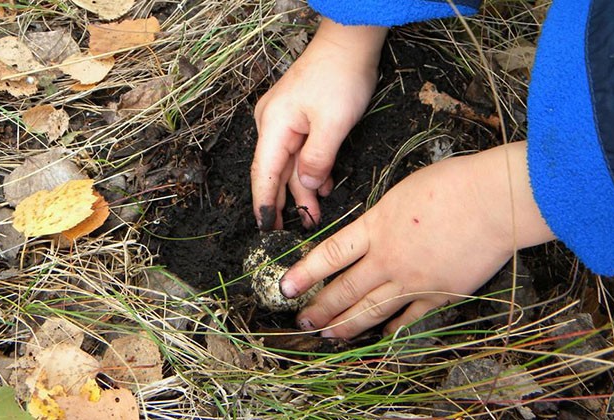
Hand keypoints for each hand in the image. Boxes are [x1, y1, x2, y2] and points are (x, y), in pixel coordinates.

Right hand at [251, 19, 387, 229]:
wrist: (349, 43)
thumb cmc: (340, 78)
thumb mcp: (334, 124)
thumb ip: (318, 159)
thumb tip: (308, 187)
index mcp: (274, 126)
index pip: (264, 174)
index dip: (264, 204)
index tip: (266, 229)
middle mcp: (272, 124)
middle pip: (276, 171)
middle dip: (286, 201)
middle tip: (295, 229)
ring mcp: (284, 120)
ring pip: (291, 163)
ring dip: (304, 187)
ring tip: (316, 213)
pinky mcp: (298, 117)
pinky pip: (301, 150)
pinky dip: (312, 169)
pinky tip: (325, 185)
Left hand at [280, 142, 555, 337]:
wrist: (494, 201)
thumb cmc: (452, 185)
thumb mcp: (402, 193)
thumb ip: (381, 220)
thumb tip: (370, 236)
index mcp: (376, 227)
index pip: (329, 255)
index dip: (304, 273)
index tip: (285, 287)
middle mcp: (388, 258)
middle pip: (345, 289)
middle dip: (320, 308)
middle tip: (302, 321)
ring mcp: (413, 280)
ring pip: (371, 309)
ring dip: (346, 324)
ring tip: (329, 335)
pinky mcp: (439, 294)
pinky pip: (409, 317)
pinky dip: (392, 328)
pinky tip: (381, 335)